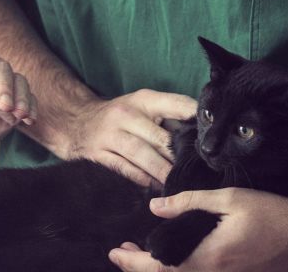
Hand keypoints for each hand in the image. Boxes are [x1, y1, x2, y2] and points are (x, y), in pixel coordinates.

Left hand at [0, 45, 37, 150]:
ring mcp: (1, 84)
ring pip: (18, 80)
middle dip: (4, 86)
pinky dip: (30, 107)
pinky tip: (29, 119)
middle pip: (1, 67)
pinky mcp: (14, 100)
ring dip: (20, 96)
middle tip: (4, 106)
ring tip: (19, 114)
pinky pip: (28, 98)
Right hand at [59, 89, 196, 186]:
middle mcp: (125, 115)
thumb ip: (170, 115)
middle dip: (179, 155)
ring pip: (142, 156)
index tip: (211, 136)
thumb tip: (203, 131)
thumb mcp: (142, 105)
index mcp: (142, 100)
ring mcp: (110, 135)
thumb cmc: (121, 116)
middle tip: (198, 170)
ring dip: (162, 172)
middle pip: (160, 138)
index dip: (194, 118)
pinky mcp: (99, 154)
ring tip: (178, 183)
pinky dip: (143, 179)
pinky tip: (156, 186)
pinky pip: (126, 170)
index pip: (175, 105)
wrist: (77, 122)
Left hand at [108, 188, 287, 271]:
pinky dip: (179, 270)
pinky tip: (172, 257)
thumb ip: (189, 202)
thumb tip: (155, 206)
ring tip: (140, 253)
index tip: (115, 252)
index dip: (133, 262)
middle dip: (140, 267)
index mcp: (210, 258)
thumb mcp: (230, 199)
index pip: (160, 267)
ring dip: (159, 269)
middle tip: (121, 252)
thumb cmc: (273, 213)